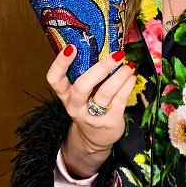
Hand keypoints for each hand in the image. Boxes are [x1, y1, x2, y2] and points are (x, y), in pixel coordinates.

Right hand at [46, 45, 135, 176]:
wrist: (94, 140)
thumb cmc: (88, 107)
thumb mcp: (81, 94)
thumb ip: (86, 74)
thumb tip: (104, 46)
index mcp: (65, 95)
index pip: (54, 79)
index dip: (60, 63)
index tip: (71, 47)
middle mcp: (75, 106)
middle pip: (82, 86)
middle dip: (100, 68)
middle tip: (116, 55)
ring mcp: (92, 116)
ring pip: (105, 92)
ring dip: (120, 75)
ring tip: (128, 65)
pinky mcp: (109, 122)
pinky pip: (119, 100)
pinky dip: (127, 85)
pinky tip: (131, 77)